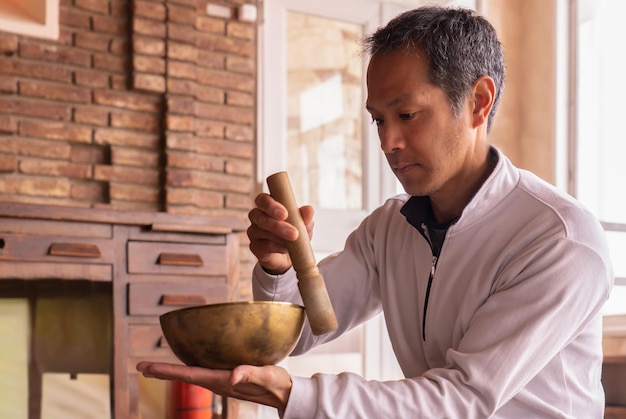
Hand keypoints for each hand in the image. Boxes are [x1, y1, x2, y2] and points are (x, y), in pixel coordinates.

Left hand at [136, 362, 292, 410]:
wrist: (285, 394)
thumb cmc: (277, 384)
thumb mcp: (266, 375)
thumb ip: (250, 373)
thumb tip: (232, 375)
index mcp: (221, 381)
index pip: (187, 375)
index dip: (165, 370)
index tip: (145, 367)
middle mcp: (217, 382)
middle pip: (183, 376)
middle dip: (162, 371)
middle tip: (140, 366)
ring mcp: (220, 381)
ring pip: (190, 375)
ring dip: (172, 371)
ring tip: (155, 368)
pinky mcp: (227, 378)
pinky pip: (201, 372)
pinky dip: (187, 369)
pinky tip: (186, 364)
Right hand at [247, 192, 314, 273]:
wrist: (290, 255)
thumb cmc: (294, 234)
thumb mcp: (303, 226)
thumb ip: (305, 217)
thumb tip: (309, 209)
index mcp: (268, 206)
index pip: (263, 199)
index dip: (271, 205)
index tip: (285, 214)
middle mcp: (258, 216)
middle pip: (258, 216)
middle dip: (276, 225)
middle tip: (294, 233)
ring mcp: (254, 231)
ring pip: (261, 232)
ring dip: (279, 237)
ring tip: (294, 242)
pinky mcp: (254, 247)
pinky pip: (263, 246)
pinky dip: (276, 247)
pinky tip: (285, 249)